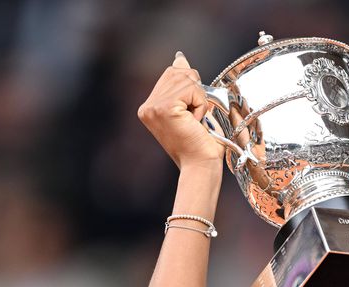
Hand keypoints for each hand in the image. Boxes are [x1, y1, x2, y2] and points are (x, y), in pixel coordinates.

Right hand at [137, 52, 224, 170]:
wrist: (201, 166)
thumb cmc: (200, 144)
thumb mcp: (191, 108)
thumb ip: (183, 85)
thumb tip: (179, 57)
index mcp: (149, 106)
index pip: (172, 74)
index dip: (190, 85)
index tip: (191, 109)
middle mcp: (147, 106)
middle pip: (178, 72)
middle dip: (196, 91)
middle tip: (194, 118)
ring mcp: (153, 106)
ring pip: (186, 79)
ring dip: (200, 100)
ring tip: (195, 121)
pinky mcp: (164, 107)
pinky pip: (192, 90)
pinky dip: (201, 105)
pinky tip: (196, 122)